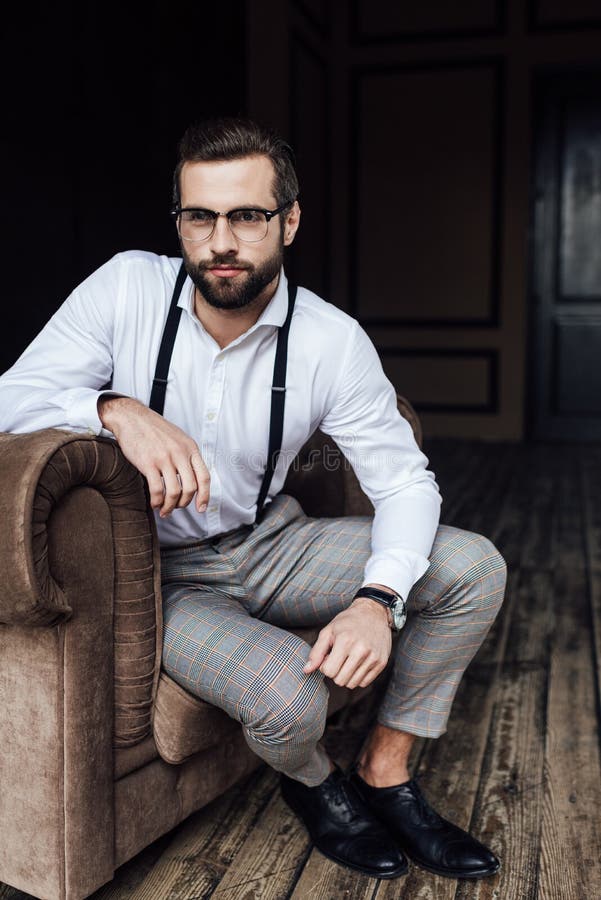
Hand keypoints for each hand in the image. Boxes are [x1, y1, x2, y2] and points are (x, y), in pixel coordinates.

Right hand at [98, 396, 209, 516]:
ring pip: (174, 492)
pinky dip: (157, 501)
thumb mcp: (178, 438)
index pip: (204, 477)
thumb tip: (193, 479)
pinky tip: (154, 503)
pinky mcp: (148, 463)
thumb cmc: (154, 429)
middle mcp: (180, 453)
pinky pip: (157, 489)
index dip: (205, 496)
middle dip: (184, 503)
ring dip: (170, 506)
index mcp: (190, 448)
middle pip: (191, 488)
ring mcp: (164, 458)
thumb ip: (187, 456)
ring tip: (164, 510)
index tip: (201, 508)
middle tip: (177, 508)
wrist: (131, 417)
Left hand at [303, 597, 391, 688]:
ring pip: (352, 684)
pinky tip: (358, 663)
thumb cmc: (348, 622)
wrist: (374, 613)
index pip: (329, 672)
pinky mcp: (381, 663)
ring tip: (348, 661)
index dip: (325, 666)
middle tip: (339, 659)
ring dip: (346, 676)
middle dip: (335, 672)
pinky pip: (364, 683)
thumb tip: (306, 670)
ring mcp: (373, 657)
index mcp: (345, 641)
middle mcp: (361, 650)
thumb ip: (316, 652)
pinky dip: (358, 677)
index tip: (329, 656)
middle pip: (340, 680)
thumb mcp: (328, 631)